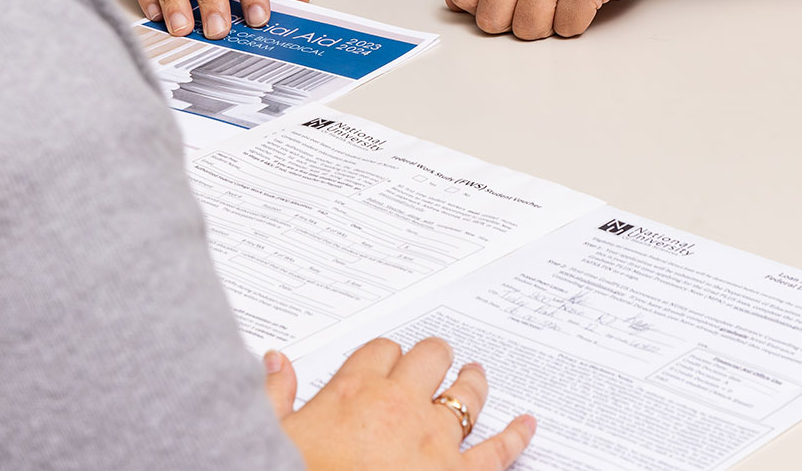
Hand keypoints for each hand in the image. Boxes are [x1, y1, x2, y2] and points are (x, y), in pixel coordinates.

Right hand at [263, 338, 534, 470]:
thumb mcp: (274, 436)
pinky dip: (515, 437)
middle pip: (428, 357)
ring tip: (475, 375)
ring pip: (465, 394)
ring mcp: (434, 441)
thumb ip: (274, 396)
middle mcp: (400, 406)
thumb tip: (275, 363)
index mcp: (355, 391)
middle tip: (434, 362)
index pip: (380, 350)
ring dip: (472, 383)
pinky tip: (526, 425)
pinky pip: (497, 452)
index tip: (386, 361)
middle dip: (431, 358)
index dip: (385, 355)